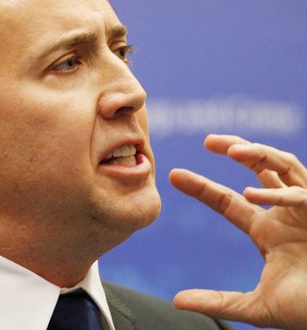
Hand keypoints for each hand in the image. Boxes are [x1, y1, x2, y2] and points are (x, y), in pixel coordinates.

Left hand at [169, 134, 306, 329]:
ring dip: (259, 153)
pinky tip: (250, 194)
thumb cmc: (305, 312)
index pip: (226, 200)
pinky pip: (301, 194)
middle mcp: (284, 212)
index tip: (174, 175)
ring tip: (231, 150)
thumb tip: (176, 301)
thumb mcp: (255, 307)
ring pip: (283, 165)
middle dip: (235, 148)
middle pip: (258, 167)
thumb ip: (217, 301)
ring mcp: (306, 208)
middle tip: (208, 140)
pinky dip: (277, 194)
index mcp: (266, 229)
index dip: (200, 187)